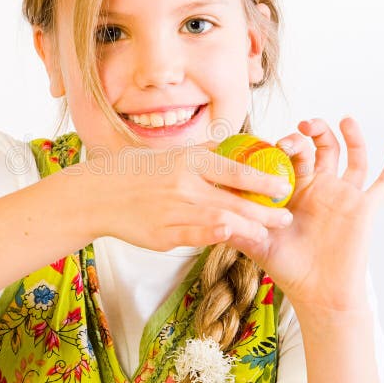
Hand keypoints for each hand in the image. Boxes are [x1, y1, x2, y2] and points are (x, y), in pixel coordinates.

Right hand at [80, 141, 294, 251]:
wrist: (97, 194)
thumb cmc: (135, 171)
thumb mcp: (170, 153)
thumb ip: (202, 153)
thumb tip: (233, 144)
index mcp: (188, 160)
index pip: (234, 169)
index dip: (263, 180)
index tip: (284, 186)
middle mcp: (183, 184)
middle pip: (234, 201)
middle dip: (265, 212)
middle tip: (286, 217)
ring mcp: (172, 211)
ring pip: (220, 222)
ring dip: (248, 230)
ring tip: (265, 234)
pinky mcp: (162, 234)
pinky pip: (196, 238)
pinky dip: (216, 238)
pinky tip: (232, 238)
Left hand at [226, 116, 383, 311]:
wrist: (318, 293)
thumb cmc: (287, 269)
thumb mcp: (256, 243)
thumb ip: (236, 226)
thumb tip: (208, 214)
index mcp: (295, 190)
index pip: (292, 155)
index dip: (286, 143)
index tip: (276, 141)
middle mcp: (321, 188)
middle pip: (322, 148)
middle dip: (313, 133)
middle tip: (303, 128)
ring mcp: (344, 195)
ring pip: (352, 156)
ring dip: (351, 136)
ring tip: (344, 119)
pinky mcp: (364, 207)